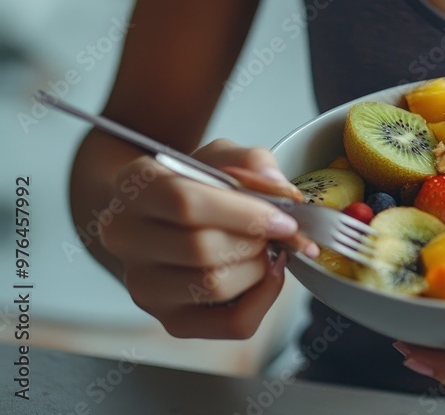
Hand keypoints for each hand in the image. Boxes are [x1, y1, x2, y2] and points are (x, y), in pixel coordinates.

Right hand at [100, 139, 318, 338]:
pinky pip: (232, 323)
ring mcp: (144, 285)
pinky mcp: (171, 320)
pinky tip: (268, 274)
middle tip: (278, 232)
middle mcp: (126, 238)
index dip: (244, 213)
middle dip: (255, 241)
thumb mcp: (222, 156)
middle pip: (201, 249)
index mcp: (135, 186)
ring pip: (214, 287)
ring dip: (258, 267)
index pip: (184, 203)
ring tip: (264, 249)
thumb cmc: (197, 184)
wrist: (167, 217)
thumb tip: (278, 187)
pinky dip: (264, 298)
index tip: (283, 218)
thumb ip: (252, 161)